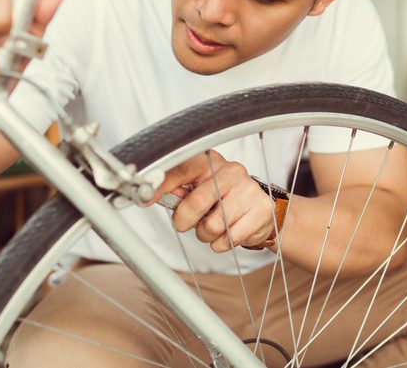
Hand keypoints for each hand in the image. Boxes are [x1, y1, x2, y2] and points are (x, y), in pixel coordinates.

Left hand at [153, 151, 276, 251]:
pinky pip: (229, 239)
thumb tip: (149, 194)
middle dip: (185, 221)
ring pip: (212, 226)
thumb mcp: (200, 188)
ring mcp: (248, 190)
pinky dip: (222, 244)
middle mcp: (231, 171)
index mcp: (211, 162)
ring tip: (213, 226)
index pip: (182, 169)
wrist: (259, 210)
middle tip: (187, 223)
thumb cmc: (223, 199)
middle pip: (196, 203)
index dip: (162, 185)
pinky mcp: (262, 210)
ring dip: (205, 235)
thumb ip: (178, 190)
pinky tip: (227, 233)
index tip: (144, 198)